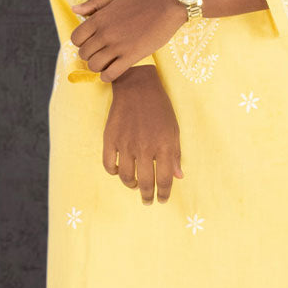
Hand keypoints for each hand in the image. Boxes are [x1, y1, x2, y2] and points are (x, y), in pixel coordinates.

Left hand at [71, 0, 181, 81]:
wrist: (166, 7)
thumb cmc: (141, 2)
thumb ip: (92, 4)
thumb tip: (74, 9)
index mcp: (99, 19)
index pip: (76, 38)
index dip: (81, 43)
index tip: (91, 42)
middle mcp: (105, 33)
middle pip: (84, 54)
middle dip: (90, 55)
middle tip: (101, 53)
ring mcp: (117, 46)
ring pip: (94, 66)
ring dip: (98, 67)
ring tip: (107, 62)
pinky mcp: (131, 56)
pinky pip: (110, 74)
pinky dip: (108, 76)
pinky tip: (113, 70)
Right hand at [103, 68, 183, 202]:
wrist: (137, 87)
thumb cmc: (160, 108)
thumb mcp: (174, 129)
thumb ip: (175, 154)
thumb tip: (177, 177)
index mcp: (164, 146)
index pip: (164, 180)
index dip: (164, 193)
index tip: (162, 199)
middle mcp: (145, 148)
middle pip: (146, 183)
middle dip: (148, 196)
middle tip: (148, 201)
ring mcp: (126, 144)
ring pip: (126, 177)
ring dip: (131, 185)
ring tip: (135, 185)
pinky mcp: (111, 139)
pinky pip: (109, 165)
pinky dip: (114, 172)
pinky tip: (120, 171)